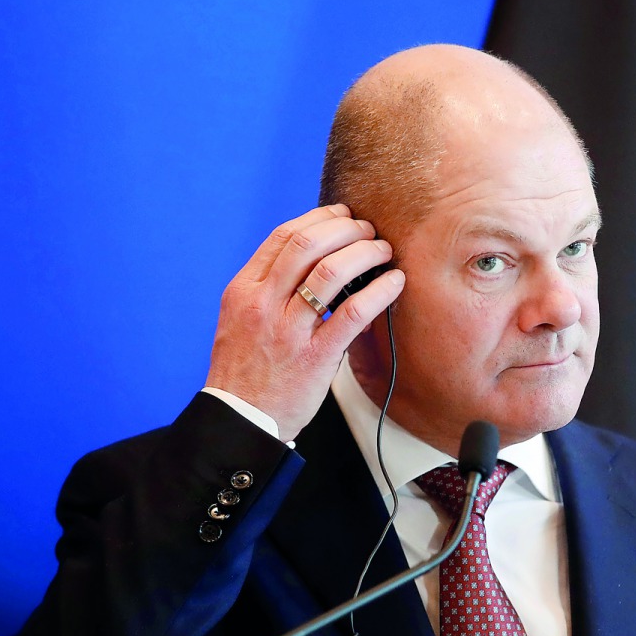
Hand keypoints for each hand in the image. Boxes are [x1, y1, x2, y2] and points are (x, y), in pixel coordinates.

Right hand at [205, 204, 403, 440]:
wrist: (241, 420)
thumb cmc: (248, 370)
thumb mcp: (243, 319)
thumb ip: (270, 289)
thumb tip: (315, 261)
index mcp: (244, 290)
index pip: (283, 236)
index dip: (319, 218)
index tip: (343, 215)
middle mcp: (262, 304)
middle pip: (308, 244)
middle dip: (346, 230)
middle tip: (369, 231)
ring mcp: (287, 330)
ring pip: (331, 272)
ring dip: (365, 253)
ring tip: (384, 252)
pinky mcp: (314, 357)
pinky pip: (352, 313)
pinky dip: (379, 291)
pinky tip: (395, 282)